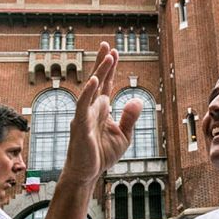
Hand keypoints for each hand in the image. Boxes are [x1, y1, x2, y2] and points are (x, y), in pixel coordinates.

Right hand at [60, 42, 141, 185]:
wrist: (87, 174)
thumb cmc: (102, 154)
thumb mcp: (124, 135)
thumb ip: (130, 117)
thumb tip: (137, 99)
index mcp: (102, 109)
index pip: (107, 84)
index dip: (111, 68)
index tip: (115, 51)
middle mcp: (92, 108)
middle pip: (98, 80)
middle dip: (103, 62)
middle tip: (108, 44)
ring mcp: (85, 115)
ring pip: (92, 89)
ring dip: (100, 72)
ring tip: (108, 56)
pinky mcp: (81, 125)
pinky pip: (83, 106)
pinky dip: (88, 92)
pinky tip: (94, 80)